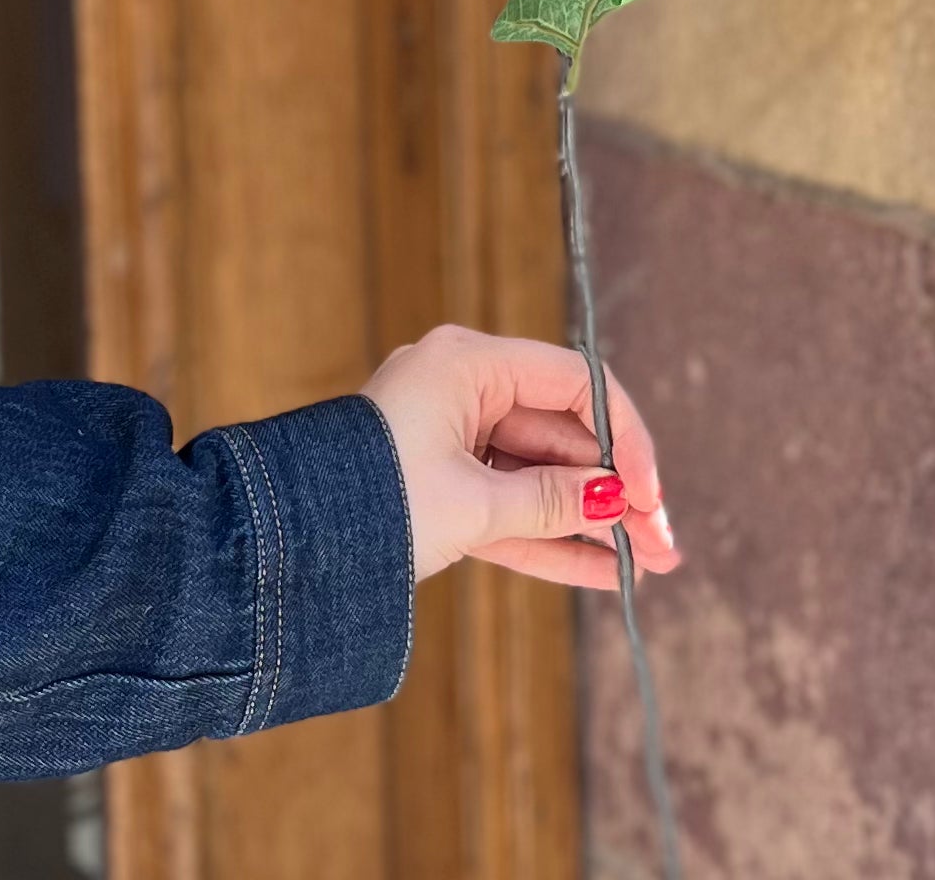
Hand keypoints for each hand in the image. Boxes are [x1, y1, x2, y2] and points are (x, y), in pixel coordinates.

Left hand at [364, 324, 680, 591]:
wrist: (273, 550)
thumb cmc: (369, 505)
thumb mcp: (472, 504)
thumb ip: (550, 501)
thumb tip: (613, 499)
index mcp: (468, 364)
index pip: (574, 383)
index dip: (622, 437)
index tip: (649, 492)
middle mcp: (463, 390)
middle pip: (562, 433)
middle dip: (615, 490)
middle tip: (661, 540)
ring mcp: (449, 440)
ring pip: (539, 477)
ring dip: (590, 521)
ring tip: (646, 563)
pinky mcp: (436, 488)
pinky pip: (507, 508)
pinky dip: (549, 538)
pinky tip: (600, 570)